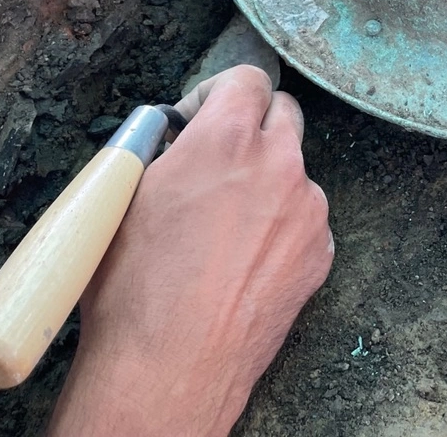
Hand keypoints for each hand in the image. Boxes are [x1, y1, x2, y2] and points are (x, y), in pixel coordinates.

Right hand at [47, 66, 333, 436]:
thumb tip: (176, 136)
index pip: (247, 79)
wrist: (171, 367)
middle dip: (252, 128)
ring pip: (294, 171)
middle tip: (218, 161)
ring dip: (267, 181)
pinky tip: (245, 261)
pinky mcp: (321, 250)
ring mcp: (307, 208)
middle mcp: (279, 164)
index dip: (220, 94)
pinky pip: (305, 219)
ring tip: (225, 227)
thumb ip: (164, 150)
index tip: (200, 118)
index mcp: (228, 139)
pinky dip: (282, 227)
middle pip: (282, 115)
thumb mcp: (125, 195)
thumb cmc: (134, 288)